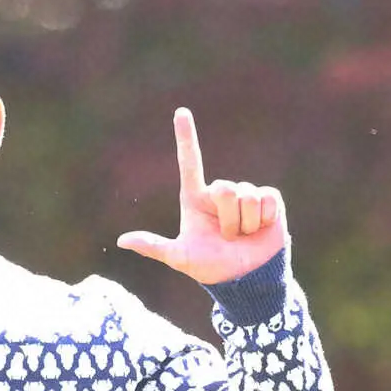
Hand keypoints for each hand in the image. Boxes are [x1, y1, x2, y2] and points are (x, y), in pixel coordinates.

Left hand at [117, 108, 286, 284]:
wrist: (244, 278)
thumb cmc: (210, 267)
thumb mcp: (179, 257)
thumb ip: (153, 247)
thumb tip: (121, 241)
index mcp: (196, 199)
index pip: (190, 163)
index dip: (186, 137)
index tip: (180, 112)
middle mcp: (220, 193)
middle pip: (225, 189)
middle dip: (228, 219)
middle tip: (227, 236)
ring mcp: (246, 195)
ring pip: (246, 196)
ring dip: (244, 223)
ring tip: (242, 235)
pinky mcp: (269, 199)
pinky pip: (266, 199)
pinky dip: (263, 220)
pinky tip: (260, 229)